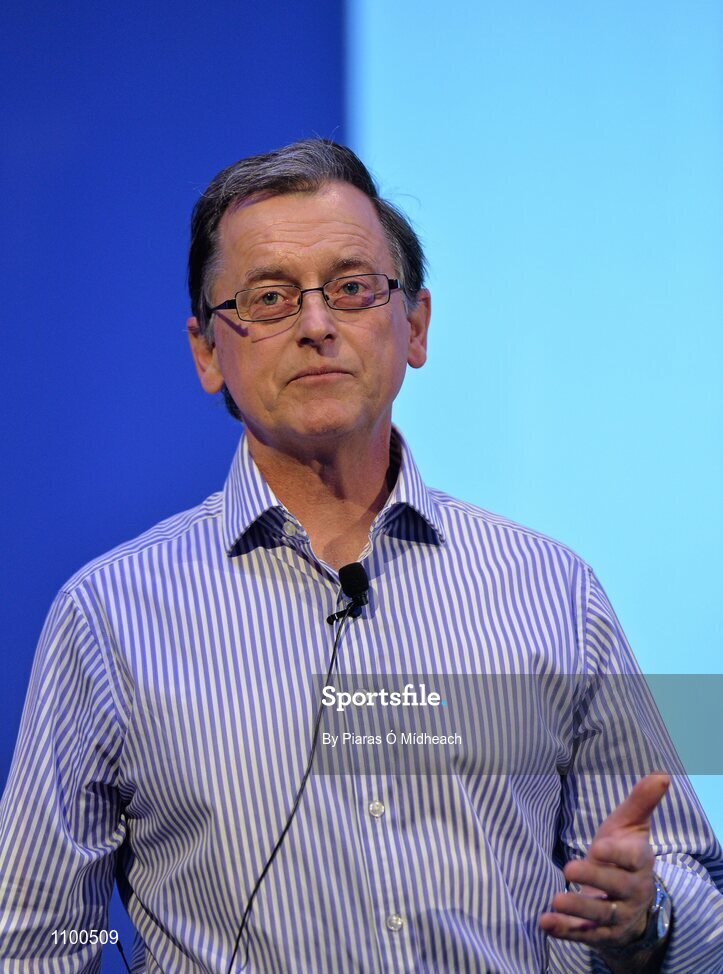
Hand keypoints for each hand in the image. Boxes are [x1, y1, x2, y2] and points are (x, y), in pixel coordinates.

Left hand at [539, 774, 669, 952]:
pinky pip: (585, 934)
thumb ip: (641, 802)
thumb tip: (661, 774)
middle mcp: (632, 891)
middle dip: (594, 878)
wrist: (634, 903)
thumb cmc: (626, 854)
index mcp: (639, 863)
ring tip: (555, 900)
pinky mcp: (602, 933)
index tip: (599, 846)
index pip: (631, 860)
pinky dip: (565, 930)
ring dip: (578, 908)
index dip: (616, 855)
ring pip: (601, 914)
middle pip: (615, 887)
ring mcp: (618, 915)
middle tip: (568, 869)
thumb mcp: (631, 826)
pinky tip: (545, 923)